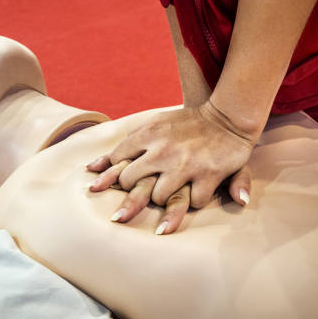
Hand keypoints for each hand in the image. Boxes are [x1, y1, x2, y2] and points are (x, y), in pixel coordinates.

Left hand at [86, 102, 256, 233]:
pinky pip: (193, 202)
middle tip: (137, 197)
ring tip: (169, 195)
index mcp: (148, 134)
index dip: (111, 176)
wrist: (228, 116)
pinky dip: (194, 201)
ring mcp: (185, 164)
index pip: (117, 160)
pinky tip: (196, 194)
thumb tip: (90, 168)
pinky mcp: (208, 175)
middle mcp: (162, 150)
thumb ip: (125, 145)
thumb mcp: (154, 125)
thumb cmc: (186, 124)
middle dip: (131, 193)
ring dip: (162, 199)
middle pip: (130, 183)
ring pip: (158, 197)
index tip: (107, 187)